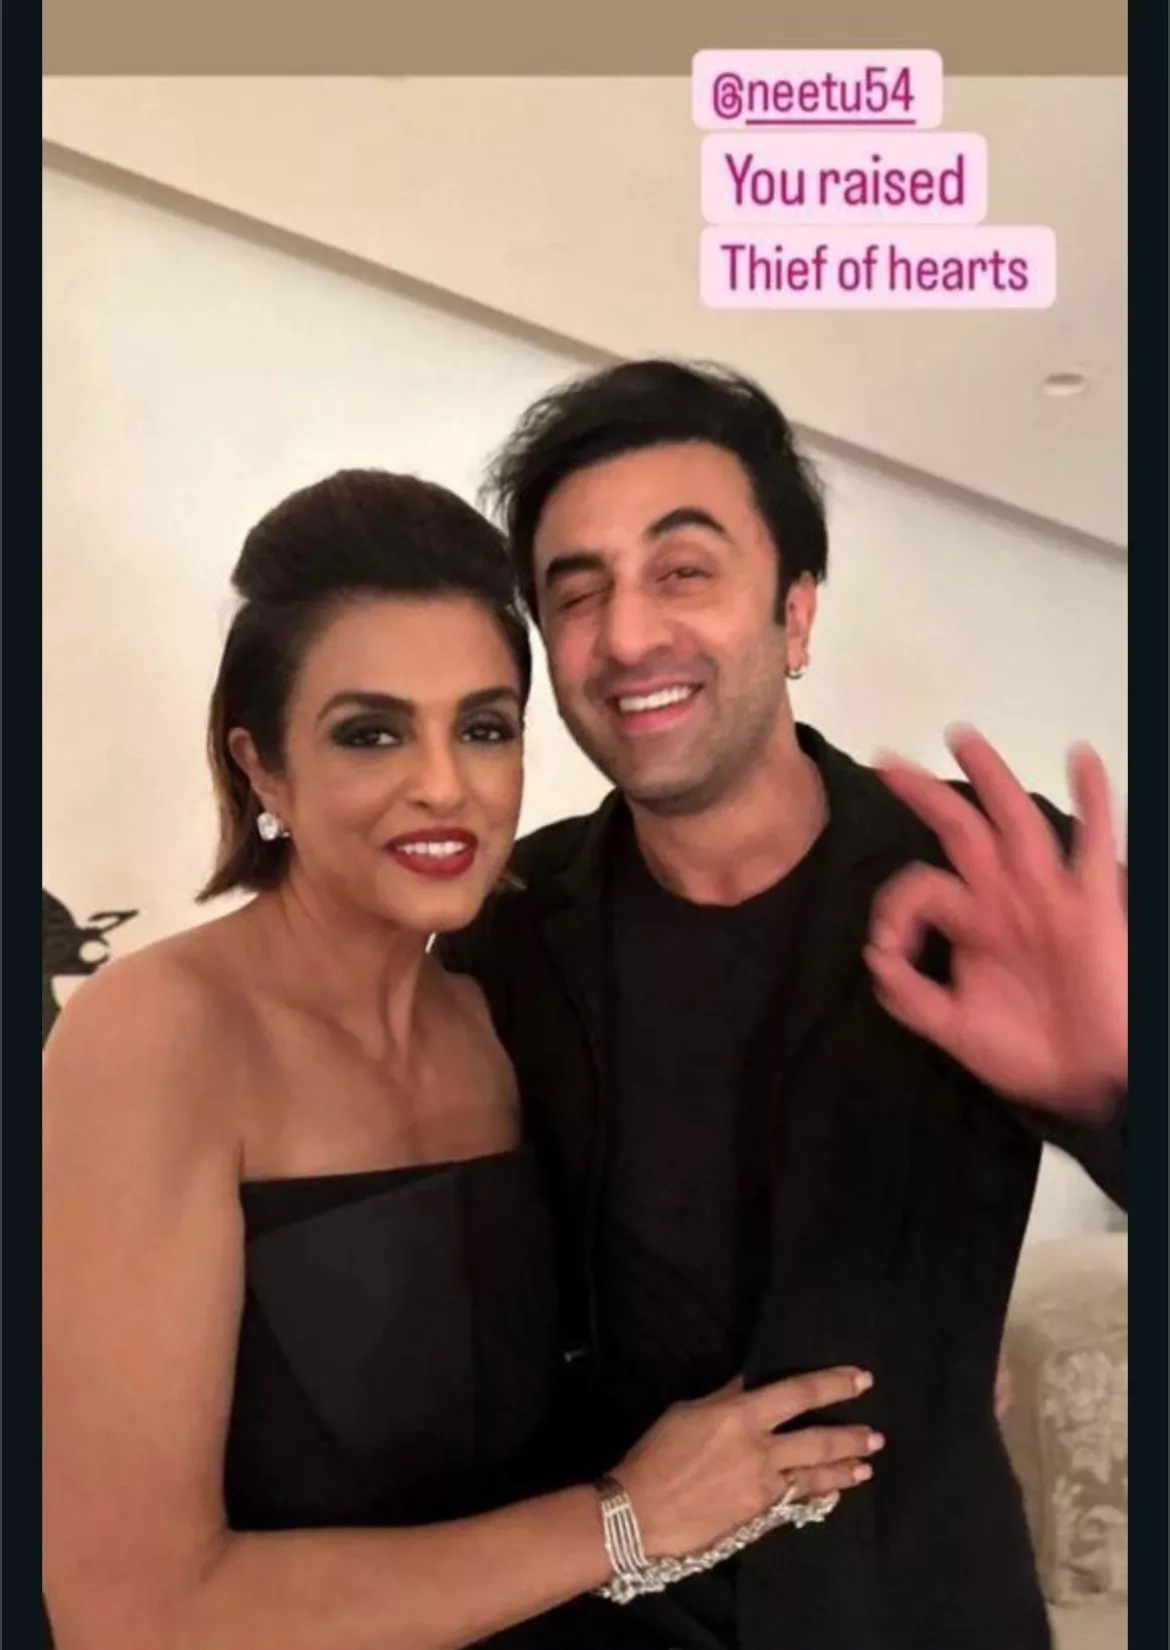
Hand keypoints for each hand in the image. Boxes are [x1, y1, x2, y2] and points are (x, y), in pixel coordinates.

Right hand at [614, 1366, 880, 1558]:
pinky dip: (818, 1497)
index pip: (798, 1393)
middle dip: (851, 1436)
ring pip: (815, 1477)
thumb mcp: (688, 1411)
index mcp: (740, 1416)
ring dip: (844, 1470)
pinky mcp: (759, 1518)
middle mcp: (760, 1451)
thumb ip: (726, 1399)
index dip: (833, 1384)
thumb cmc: (657, 1453)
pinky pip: (797, 1504)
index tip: (861, 1379)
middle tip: (878, 1435)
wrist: (639, 1513)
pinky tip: (832, 1495)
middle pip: (818, 1441)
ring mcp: (763, 1488)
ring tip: (866, 1466)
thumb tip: (750, 1384)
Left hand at [867, 728, 1126, 1118]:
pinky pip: (1094, 843)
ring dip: (990, 778)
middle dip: (924, 794)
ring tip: (963, 739)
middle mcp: (1005, 897)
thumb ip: (910, 997)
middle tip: (888, 762)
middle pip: (960, 830)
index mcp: (971, 921)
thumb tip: (875, 958)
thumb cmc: (1029, 1051)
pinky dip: (1093, 800)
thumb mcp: (955, 1028)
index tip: (890, 951)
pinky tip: (1082, 760)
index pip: (921, 885)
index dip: (894, 908)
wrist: (1088, 1081)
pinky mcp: (1093, 905)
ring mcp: (1048, 895)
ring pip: (1015, 822)